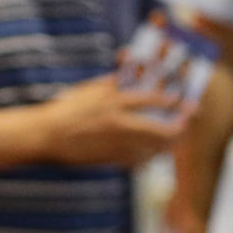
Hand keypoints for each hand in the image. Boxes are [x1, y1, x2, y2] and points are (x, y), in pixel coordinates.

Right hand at [41, 75, 187, 165]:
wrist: (46, 135)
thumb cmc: (68, 108)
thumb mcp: (92, 89)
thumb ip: (116, 82)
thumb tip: (135, 71)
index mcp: (113, 102)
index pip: (151, 100)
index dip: (171, 102)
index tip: (184, 102)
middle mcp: (117, 124)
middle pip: (159, 130)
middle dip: (178, 128)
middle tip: (186, 123)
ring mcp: (114, 144)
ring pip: (152, 149)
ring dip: (168, 144)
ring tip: (176, 139)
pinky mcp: (109, 159)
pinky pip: (138, 161)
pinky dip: (150, 157)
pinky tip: (155, 153)